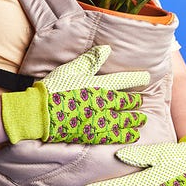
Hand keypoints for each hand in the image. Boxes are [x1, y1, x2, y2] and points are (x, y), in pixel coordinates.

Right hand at [1, 45, 148, 144]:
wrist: (39, 112)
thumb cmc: (52, 89)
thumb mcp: (70, 69)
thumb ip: (90, 60)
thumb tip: (107, 48)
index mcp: (98, 86)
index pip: (123, 81)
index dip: (136, 79)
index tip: (147, 77)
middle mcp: (102, 104)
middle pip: (125, 103)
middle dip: (135, 103)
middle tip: (141, 102)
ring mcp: (98, 121)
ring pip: (123, 121)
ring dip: (134, 121)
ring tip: (141, 120)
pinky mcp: (91, 134)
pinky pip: (113, 136)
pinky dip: (124, 136)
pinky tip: (131, 136)